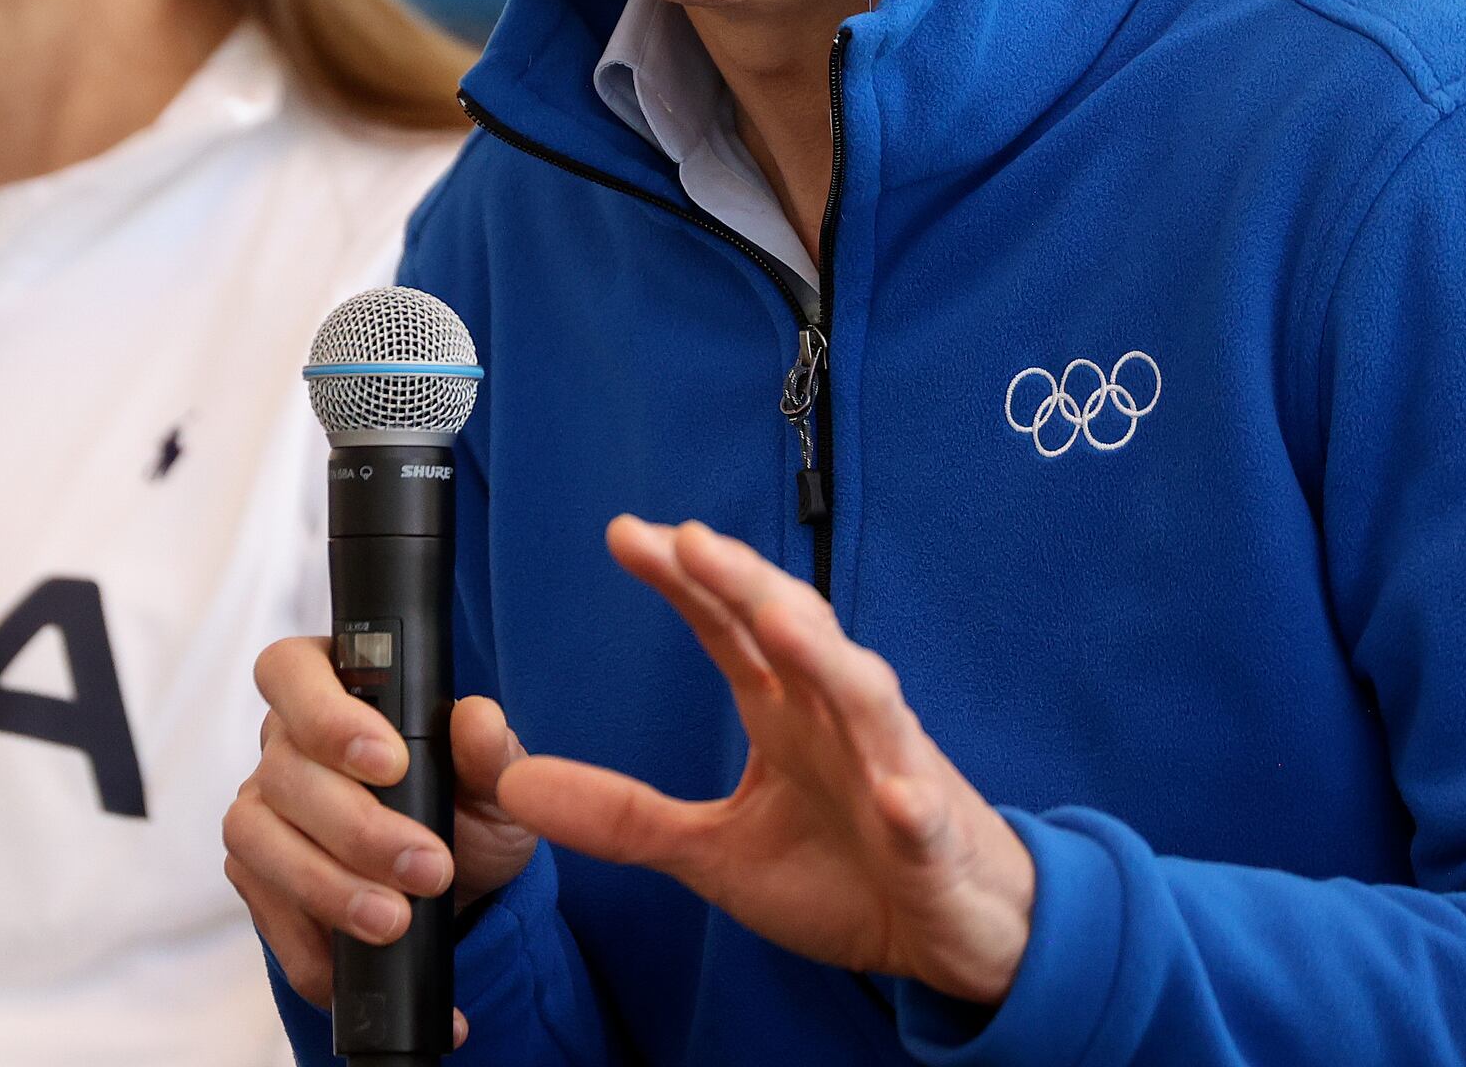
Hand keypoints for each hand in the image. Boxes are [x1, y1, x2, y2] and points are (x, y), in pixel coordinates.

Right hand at [222, 634, 538, 1039]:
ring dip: (328, 885)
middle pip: (285, 770)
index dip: (328, 714)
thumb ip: (490, 752)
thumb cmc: (467, 812)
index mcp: (335, 689)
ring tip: (393, 920)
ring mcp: (262, 811)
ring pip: (257, 838)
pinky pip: (263, 910)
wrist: (457, 891)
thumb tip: (478, 721)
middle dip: (357, 828)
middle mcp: (284, 744)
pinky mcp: (257, 878)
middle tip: (427, 868)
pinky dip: (311, 945)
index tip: (390, 762)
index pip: (292, 671)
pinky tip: (359, 961)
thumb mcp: (497, 785)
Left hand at [493, 516, 1035, 1005]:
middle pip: (793, 631)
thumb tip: (516, 783)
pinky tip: (895, 795)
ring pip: (864, 697)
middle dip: (745, 582)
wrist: (949, 932)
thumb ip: (622, 815)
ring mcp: (891, 769)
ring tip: (779, 620)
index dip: (683, 581)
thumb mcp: (712, 851)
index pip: (727, 627)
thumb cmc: (845, 872)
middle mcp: (837, 718)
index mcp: (784, 711)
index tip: (624, 534)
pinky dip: (909, 801)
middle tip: (691, 540)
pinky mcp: (930, 836)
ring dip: (825, 657)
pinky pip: (920, 812)